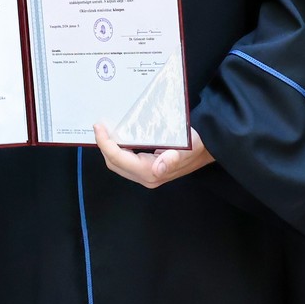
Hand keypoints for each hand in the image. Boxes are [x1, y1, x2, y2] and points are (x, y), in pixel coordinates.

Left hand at [93, 124, 213, 187]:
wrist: (206, 150)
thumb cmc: (196, 146)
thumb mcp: (187, 148)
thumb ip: (173, 158)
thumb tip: (160, 167)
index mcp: (151, 172)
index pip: (119, 158)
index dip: (105, 144)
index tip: (98, 127)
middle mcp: (146, 177)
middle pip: (114, 163)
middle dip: (103, 146)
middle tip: (99, 126)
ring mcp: (145, 176)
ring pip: (117, 164)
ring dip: (108, 148)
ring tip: (105, 131)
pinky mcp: (147, 171)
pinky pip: (125, 162)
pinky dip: (117, 150)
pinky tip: (116, 137)